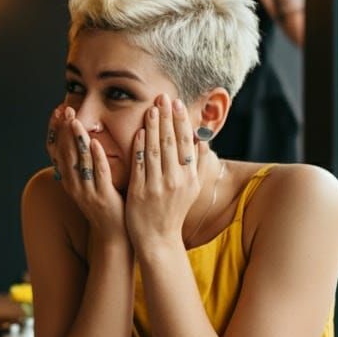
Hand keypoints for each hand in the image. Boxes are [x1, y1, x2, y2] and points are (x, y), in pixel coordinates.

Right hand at [46, 103, 125, 243]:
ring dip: (76, 139)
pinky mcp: (102, 196)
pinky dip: (95, 157)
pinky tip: (94, 143)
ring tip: (75, 120)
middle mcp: (74, 185)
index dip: (58, 131)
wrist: (115, 234)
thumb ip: (88, 163)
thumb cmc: (107, 205)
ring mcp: (87, 191)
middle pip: (66, 153)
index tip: (57, 111)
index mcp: (70, 180)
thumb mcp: (91, 183)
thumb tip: (86, 140)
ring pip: (79, 161)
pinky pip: (98, 173)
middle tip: (65, 109)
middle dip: (65, 130)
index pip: (59, 151)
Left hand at [125, 95, 200, 249]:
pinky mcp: (140, 193)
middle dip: (167, 117)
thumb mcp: (189, 188)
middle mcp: (176, 180)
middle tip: (163, 96)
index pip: (185, 143)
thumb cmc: (171, 211)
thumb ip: (191, 164)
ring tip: (150, 108)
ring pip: (155, 151)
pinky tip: (137, 132)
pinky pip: (140, 166)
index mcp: (189, 178)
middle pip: (170, 142)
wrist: (158, 239)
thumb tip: (199, 139)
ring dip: (152, 127)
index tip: (177, 103)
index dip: (181, 122)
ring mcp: (157, 186)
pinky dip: (139, 148)